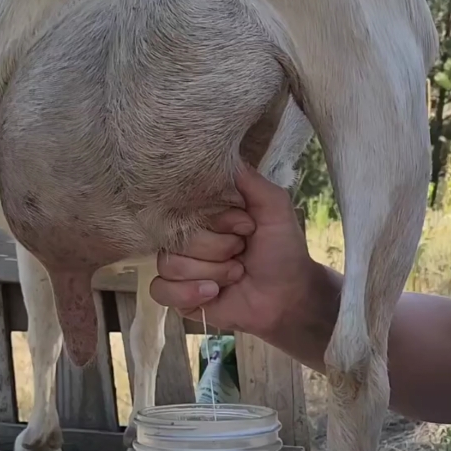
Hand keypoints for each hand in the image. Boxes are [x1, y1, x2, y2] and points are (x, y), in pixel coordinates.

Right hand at [150, 164, 323, 342]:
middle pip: (176, 238)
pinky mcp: (178, 296)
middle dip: (217, 249)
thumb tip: (224, 153)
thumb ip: (249, 180)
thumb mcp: (274, 207)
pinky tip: (213, 293)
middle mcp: (188, 237)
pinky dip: (188, 293)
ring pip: (169, 264)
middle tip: (242, 253)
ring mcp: (181, 267)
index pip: (185, 207)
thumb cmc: (282, 250)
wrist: (289, 297)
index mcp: (205, 215)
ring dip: (210, 272)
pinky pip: (161, 290)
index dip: (218, 220)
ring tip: (236, 274)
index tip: (246, 226)